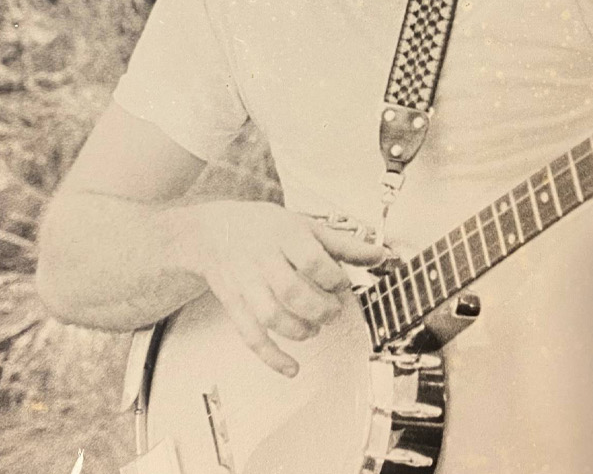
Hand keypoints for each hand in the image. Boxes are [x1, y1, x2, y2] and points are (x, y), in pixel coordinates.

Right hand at [184, 201, 386, 376]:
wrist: (212, 232)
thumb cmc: (264, 227)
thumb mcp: (305, 226)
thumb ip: (343, 244)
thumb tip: (380, 255)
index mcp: (283, 234)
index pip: (310, 260)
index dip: (332, 278)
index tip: (342, 285)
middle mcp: (262, 259)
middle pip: (291, 291)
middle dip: (319, 309)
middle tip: (333, 312)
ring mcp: (245, 284)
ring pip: (270, 317)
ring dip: (299, 330)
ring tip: (314, 328)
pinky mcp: (234, 305)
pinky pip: (250, 336)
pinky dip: (271, 356)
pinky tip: (291, 367)